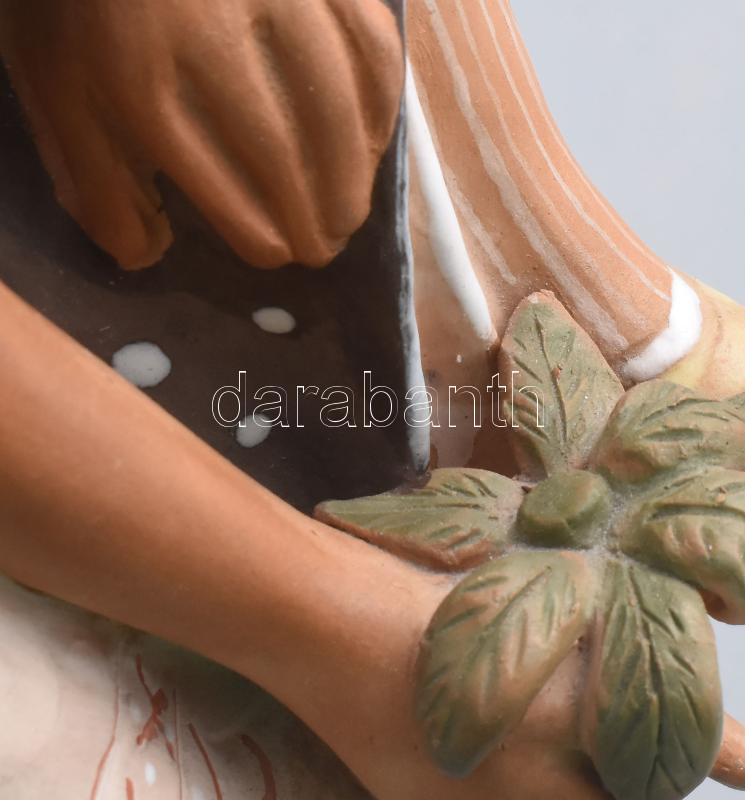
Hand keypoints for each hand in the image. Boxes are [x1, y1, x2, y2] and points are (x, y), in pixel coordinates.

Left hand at [0, 0, 402, 268]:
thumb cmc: (80, 5)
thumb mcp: (57, 92)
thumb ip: (94, 180)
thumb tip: (148, 253)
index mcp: (134, 76)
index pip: (210, 180)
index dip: (253, 233)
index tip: (275, 255)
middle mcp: (206, 30)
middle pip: (277, 149)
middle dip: (309, 216)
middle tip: (322, 249)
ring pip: (332, 102)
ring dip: (351, 175)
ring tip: (351, 215)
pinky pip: (370, 43)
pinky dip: (380, 104)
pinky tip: (373, 143)